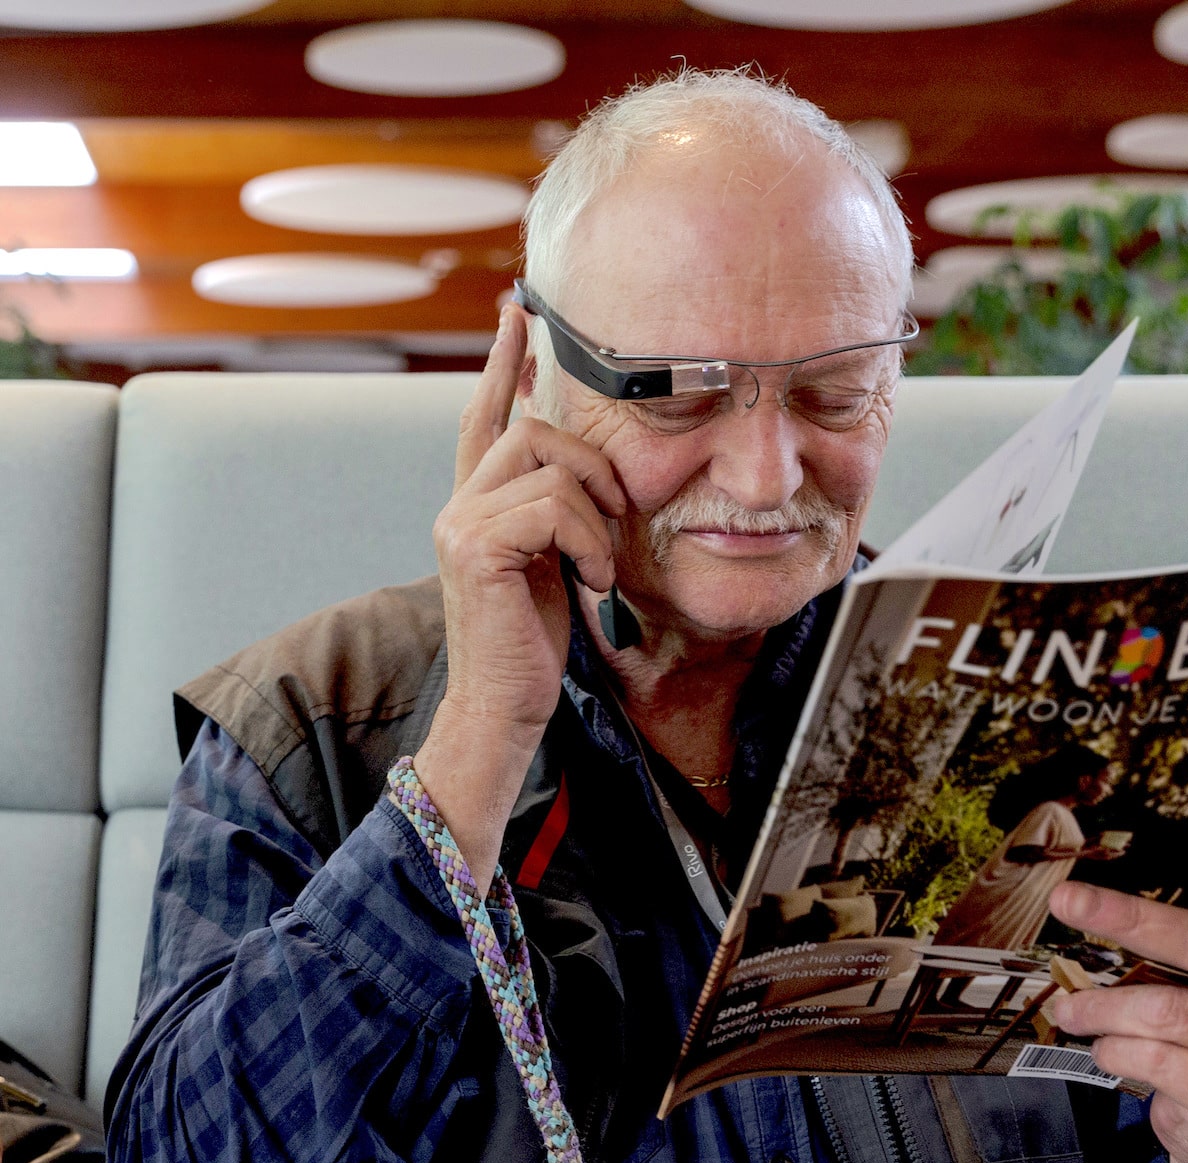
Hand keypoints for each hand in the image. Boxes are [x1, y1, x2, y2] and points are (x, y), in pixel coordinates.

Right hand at [436, 301, 626, 739]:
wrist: (505, 707)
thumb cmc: (533, 644)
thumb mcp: (553, 564)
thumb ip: (556, 514)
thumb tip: (589, 473)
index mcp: (477, 505)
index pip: (484, 417)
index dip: (501, 364)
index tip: (517, 315)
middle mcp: (459, 505)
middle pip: (533, 430)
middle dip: (593, 468)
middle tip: (613, 522)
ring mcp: (460, 523)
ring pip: (550, 467)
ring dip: (595, 520)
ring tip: (596, 570)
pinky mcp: (475, 546)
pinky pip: (553, 507)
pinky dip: (588, 543)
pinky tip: (588, 583)